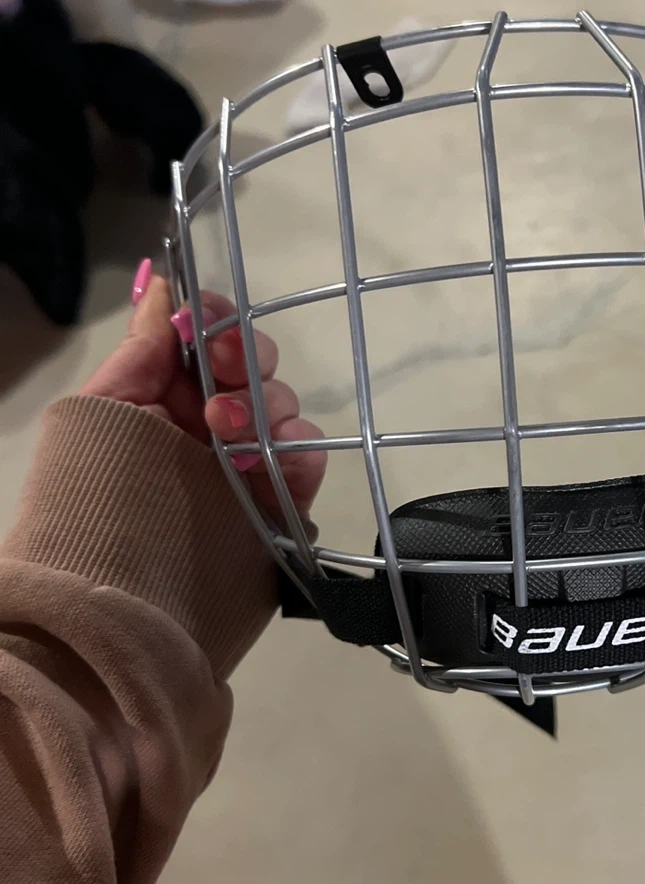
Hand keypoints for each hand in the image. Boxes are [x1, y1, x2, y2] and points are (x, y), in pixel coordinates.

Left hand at [81, 260, 326, 517]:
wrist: (121, 596)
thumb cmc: (97, 499)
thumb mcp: (102, 412)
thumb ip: (141, 350)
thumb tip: (162, 287)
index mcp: (168, 396)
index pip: (208, 339)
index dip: (217, 321)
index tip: (207, 326)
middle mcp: (212, 423)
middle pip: (254, 364)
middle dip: (244, 357)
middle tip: (221, 370)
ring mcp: (250, 462)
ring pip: (284, 406)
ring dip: (261, 406)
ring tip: (223, 432)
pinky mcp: (282, 501)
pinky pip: (309, 458)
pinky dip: (297, 449)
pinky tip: (265, 459)